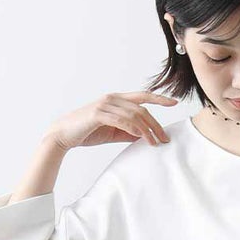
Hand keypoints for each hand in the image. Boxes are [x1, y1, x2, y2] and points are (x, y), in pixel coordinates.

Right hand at [45, 91, 177, 150]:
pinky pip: (123, 121)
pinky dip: (134, 129)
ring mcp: (105, 104)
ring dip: (147, 130)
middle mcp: (112, 98)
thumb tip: (145, 137)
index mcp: (116, 99)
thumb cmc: (88, 132)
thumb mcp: (113, 132)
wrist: (64, 134)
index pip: (142, 96)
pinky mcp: (99, 114)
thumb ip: (129, 131)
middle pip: (142, 109)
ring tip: (155, 143)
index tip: (174, 103)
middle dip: (156, 124)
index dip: (159, 99)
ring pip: (134, 115)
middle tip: (165, 139)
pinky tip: (142, 138)